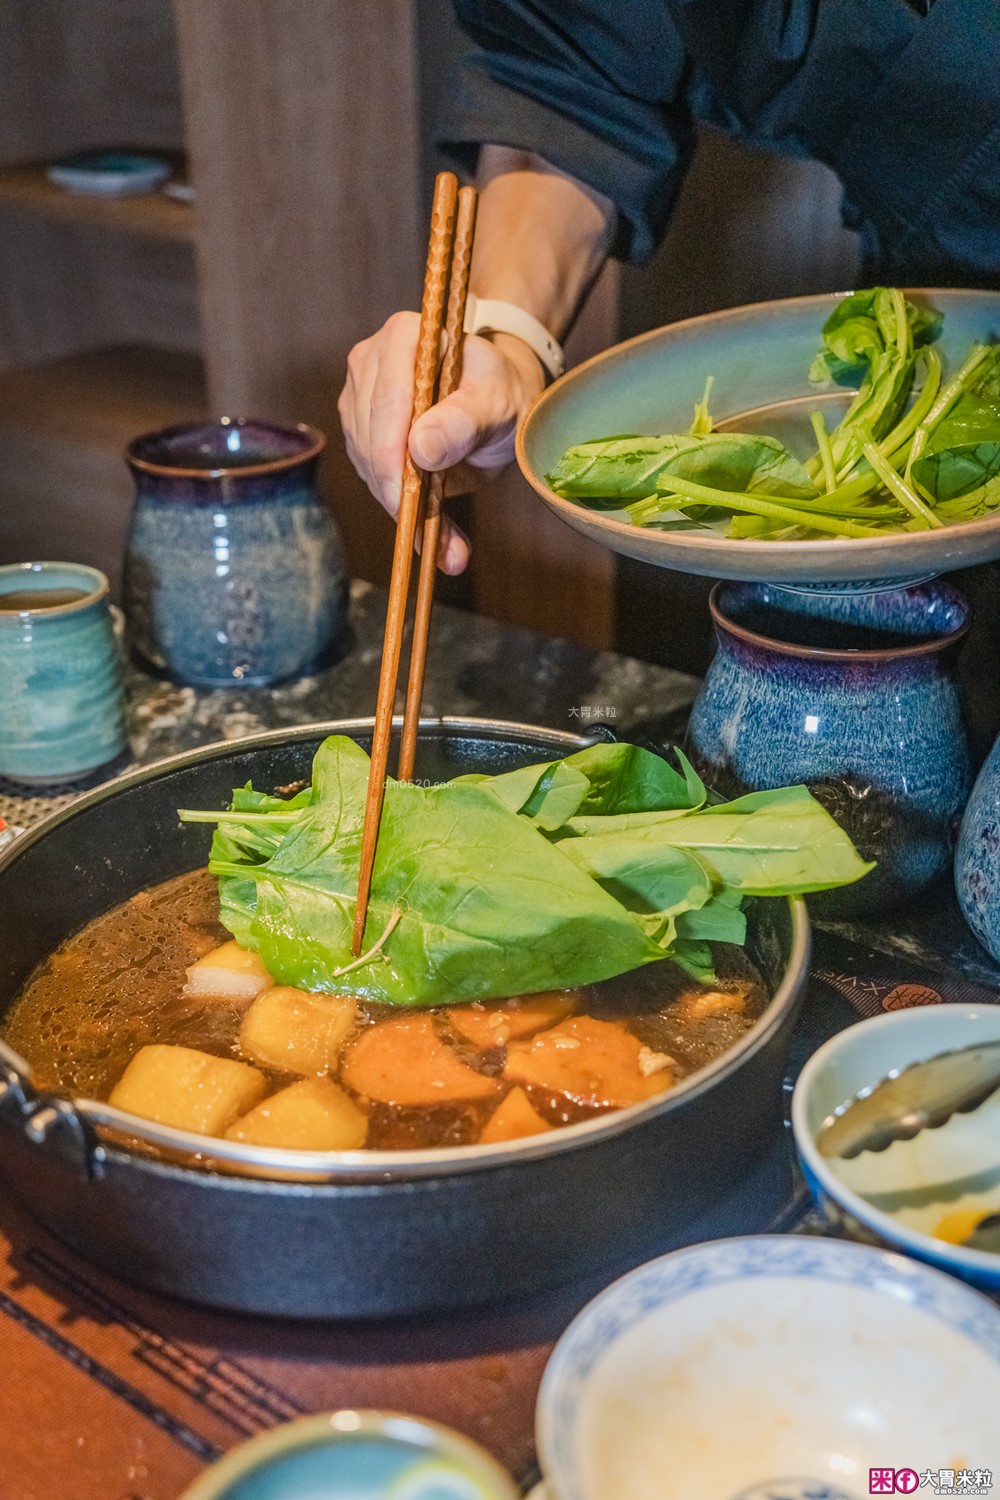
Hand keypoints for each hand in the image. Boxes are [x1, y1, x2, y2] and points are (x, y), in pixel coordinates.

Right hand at [338, 312, 545, 573]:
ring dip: (400, 506)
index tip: (408, 502)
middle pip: (370, 436)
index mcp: (403, 338)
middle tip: (433, 537)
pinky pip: (372, 474)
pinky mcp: (361, 429)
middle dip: (398, 491)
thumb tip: (421, 450)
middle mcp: (370, 361)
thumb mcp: (497, 403)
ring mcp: (359, 395)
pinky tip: (428, 533)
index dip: (394, 458)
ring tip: (441, 542)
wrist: (495, 398)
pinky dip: (401, 508)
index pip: (386, 403)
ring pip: (366, 461)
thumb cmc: (499, 391)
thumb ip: (464, 422)